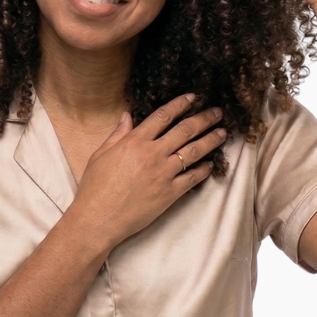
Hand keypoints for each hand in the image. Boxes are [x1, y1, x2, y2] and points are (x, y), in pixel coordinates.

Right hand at [67, 94, 226, 246]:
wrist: (98, 219)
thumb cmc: (94, 188)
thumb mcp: (100, 155)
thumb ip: (117, 134)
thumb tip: (128, 116)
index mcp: (134, 142)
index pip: (163, 116)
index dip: (180, 104)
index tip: (193, 98)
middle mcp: (152, 154)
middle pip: (185, 130)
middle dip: (204, 119)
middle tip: (217, 112)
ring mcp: (163, 174)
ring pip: (194, 152)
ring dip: (210, 140)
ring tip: (222, 133)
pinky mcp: (170, 193)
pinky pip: (193, 178)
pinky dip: (204, 169)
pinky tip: (210, 164)